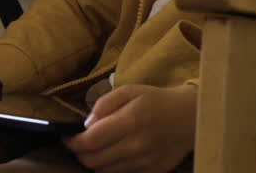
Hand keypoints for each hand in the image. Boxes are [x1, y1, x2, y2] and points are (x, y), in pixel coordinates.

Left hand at [63, 84, 196, 172]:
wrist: (190, 117)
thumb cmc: (155, 100)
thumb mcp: (129, 91)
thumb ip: (104, 104)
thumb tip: (86, 125)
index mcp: (131, 121)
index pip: (90, 141)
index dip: (72, 142)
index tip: (66, 137)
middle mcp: (138, 145)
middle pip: (94, 161)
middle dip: (79, 154)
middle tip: (77, 144)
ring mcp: (146, 162)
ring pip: (105, 172)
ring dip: (93, 162)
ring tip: (94, 149)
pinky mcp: (153, 172)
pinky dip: (110, 168)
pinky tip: (111, 156)